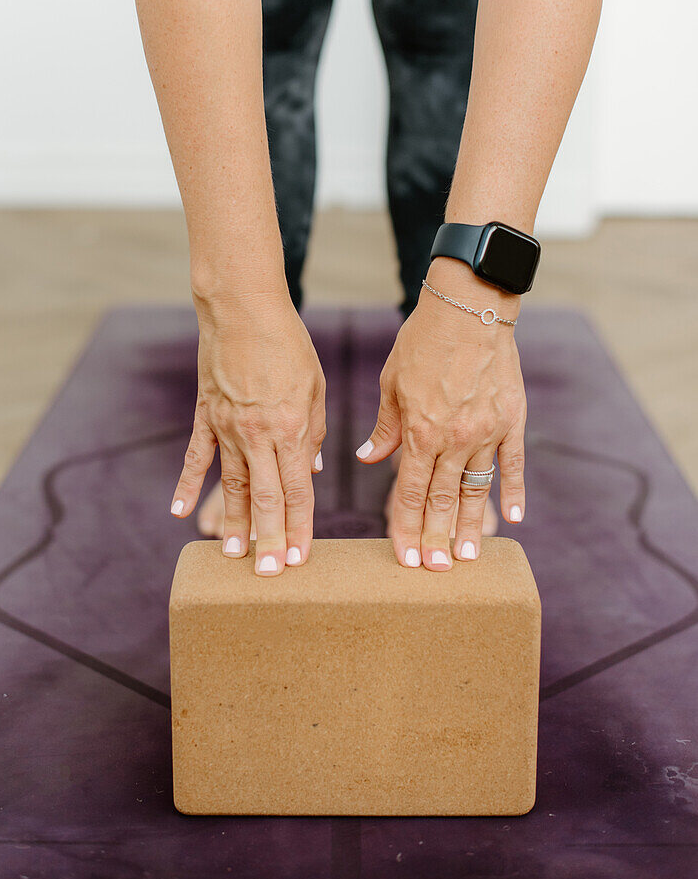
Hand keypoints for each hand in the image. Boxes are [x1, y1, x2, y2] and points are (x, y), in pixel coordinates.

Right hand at [170, 290, 325, 575]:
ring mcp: (226, 426)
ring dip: (232, 523)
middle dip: (268, 538)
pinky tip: (179, 512)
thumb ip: (312, 432)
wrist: (243, 308)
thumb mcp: (315, 386)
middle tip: (268, 574)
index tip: (299, 557)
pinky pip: (195, 457)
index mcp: (290, 428)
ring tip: (232, 556)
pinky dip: (186, 486)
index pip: (297, 489)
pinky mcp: (205, 415)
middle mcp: (257, 433)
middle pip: (264, 497)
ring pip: (230, 485)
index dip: (299, 526)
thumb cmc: (288, 344)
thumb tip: (312, 471)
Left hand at [356, 258, 525, 569]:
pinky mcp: (513, 421)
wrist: (469, 306)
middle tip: (435, 571)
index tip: (405, 557)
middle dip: (436, 540)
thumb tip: (367, 458)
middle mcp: (454, 439)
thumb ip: (385, 427)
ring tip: (468, 558)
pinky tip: (512, 519)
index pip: (408, 493)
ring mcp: (487, 432)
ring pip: (476, 490)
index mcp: (420, 432)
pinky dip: (513, 492)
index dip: (405, 528)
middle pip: (442, 501)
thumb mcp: (391, 382)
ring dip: (471, 526)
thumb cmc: (423, 341)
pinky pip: (513, 465)